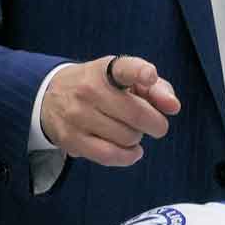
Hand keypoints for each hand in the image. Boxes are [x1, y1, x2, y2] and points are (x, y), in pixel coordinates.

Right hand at [40, 56, 180, 166]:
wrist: (51, 97)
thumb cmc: (101, 87)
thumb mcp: (125, 78)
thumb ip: (156, 88)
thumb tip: (173, 107)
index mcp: (105, 69)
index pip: (124, 68)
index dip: (139, 72)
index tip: (149, 76)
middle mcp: (89, 89)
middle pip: (138, 115)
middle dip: (155, 124)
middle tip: (154, 124)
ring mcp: (77, 115)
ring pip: (126, 137)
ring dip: (137, 138)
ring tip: (130, 131)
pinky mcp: (71, 138)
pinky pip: (109, 155)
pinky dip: (128, 157)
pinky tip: (131, 151)